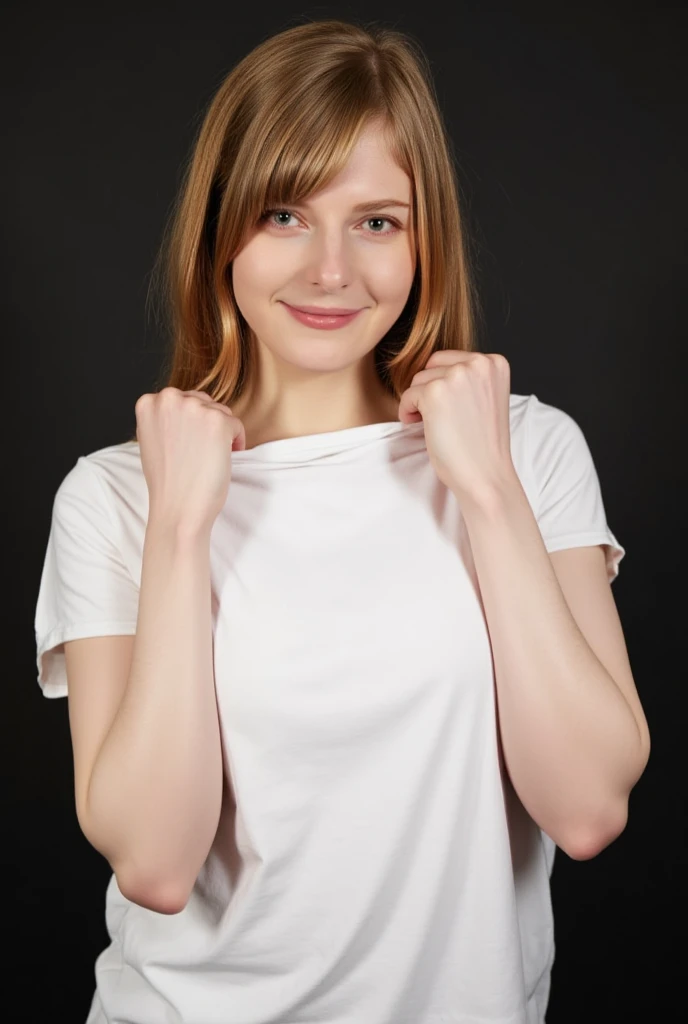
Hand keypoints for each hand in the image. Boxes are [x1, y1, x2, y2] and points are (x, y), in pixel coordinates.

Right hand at [135, 387, 245, 535]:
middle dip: (207, 425)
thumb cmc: (167, 481)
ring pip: (221, 412)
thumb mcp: (152, 439)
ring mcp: (194, 408)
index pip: (181, 400)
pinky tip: (223, 460)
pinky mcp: (218, 421)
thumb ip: (164, 419)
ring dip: (221, 434)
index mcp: (148, 403)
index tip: (188, 445)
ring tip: (209, 458)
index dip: (189, 424)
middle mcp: (168, 399)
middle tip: (201, 454)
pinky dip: (236, 443)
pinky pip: (237, 425)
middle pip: (203, 402)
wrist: (177, 508)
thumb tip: (184, 408)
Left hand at [398, 349, 516, 504]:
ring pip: (418, 379)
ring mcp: (457, 375)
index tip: (450, 410)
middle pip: (432, 365)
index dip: (442, 385)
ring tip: (434, 425)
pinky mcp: (435, 392)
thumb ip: (468, 378)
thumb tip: (430, 366)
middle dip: (429, 390)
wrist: (485, 476)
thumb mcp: (485, 398)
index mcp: (494, 362)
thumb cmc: (482, 444)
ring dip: (418, 403)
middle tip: (439, 418)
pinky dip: (407, 413)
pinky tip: (422, 429)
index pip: (450, 359)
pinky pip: (407, 396)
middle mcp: (479, 363)